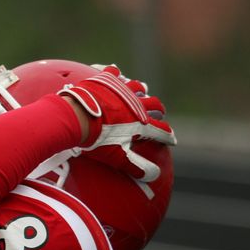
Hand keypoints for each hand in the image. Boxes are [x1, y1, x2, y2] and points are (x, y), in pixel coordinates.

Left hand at [57, 65, 175, 185]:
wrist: (76, 116)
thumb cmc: (97, 139)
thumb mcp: (117, 157)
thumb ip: (136, 167)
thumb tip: (154, 176)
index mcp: (140, 123)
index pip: (160, 131)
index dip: (168, 136)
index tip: (172, 140)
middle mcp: (135, 104)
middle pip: (154, 104)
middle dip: (159, 109)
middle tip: (160, 112)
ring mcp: (121, 90)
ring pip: (137, 86)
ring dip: (142, 90)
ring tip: (143, 91)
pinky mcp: (105, 80)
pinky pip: (114, 73)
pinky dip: (116, 74)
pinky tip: (115, 72)